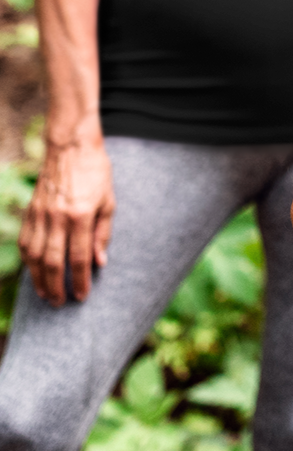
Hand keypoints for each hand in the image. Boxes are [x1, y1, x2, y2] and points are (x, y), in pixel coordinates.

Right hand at [19, 138, 115, 304]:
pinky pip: (26, 243)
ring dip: (39, 280)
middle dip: (57, 287)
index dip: (81, 280)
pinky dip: (29, 262)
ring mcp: (41, 215)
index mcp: (81, 215)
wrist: (71, 147)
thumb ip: (103, 233)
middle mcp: (58, 218)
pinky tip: (34, 272)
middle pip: (54, 263)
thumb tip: (99, 263)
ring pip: (36, 257)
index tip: (82, 296)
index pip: (79, 257)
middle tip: (61, 303)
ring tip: (46, 295)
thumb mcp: (109, 200)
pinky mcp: (30, 212)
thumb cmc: (96, 172)